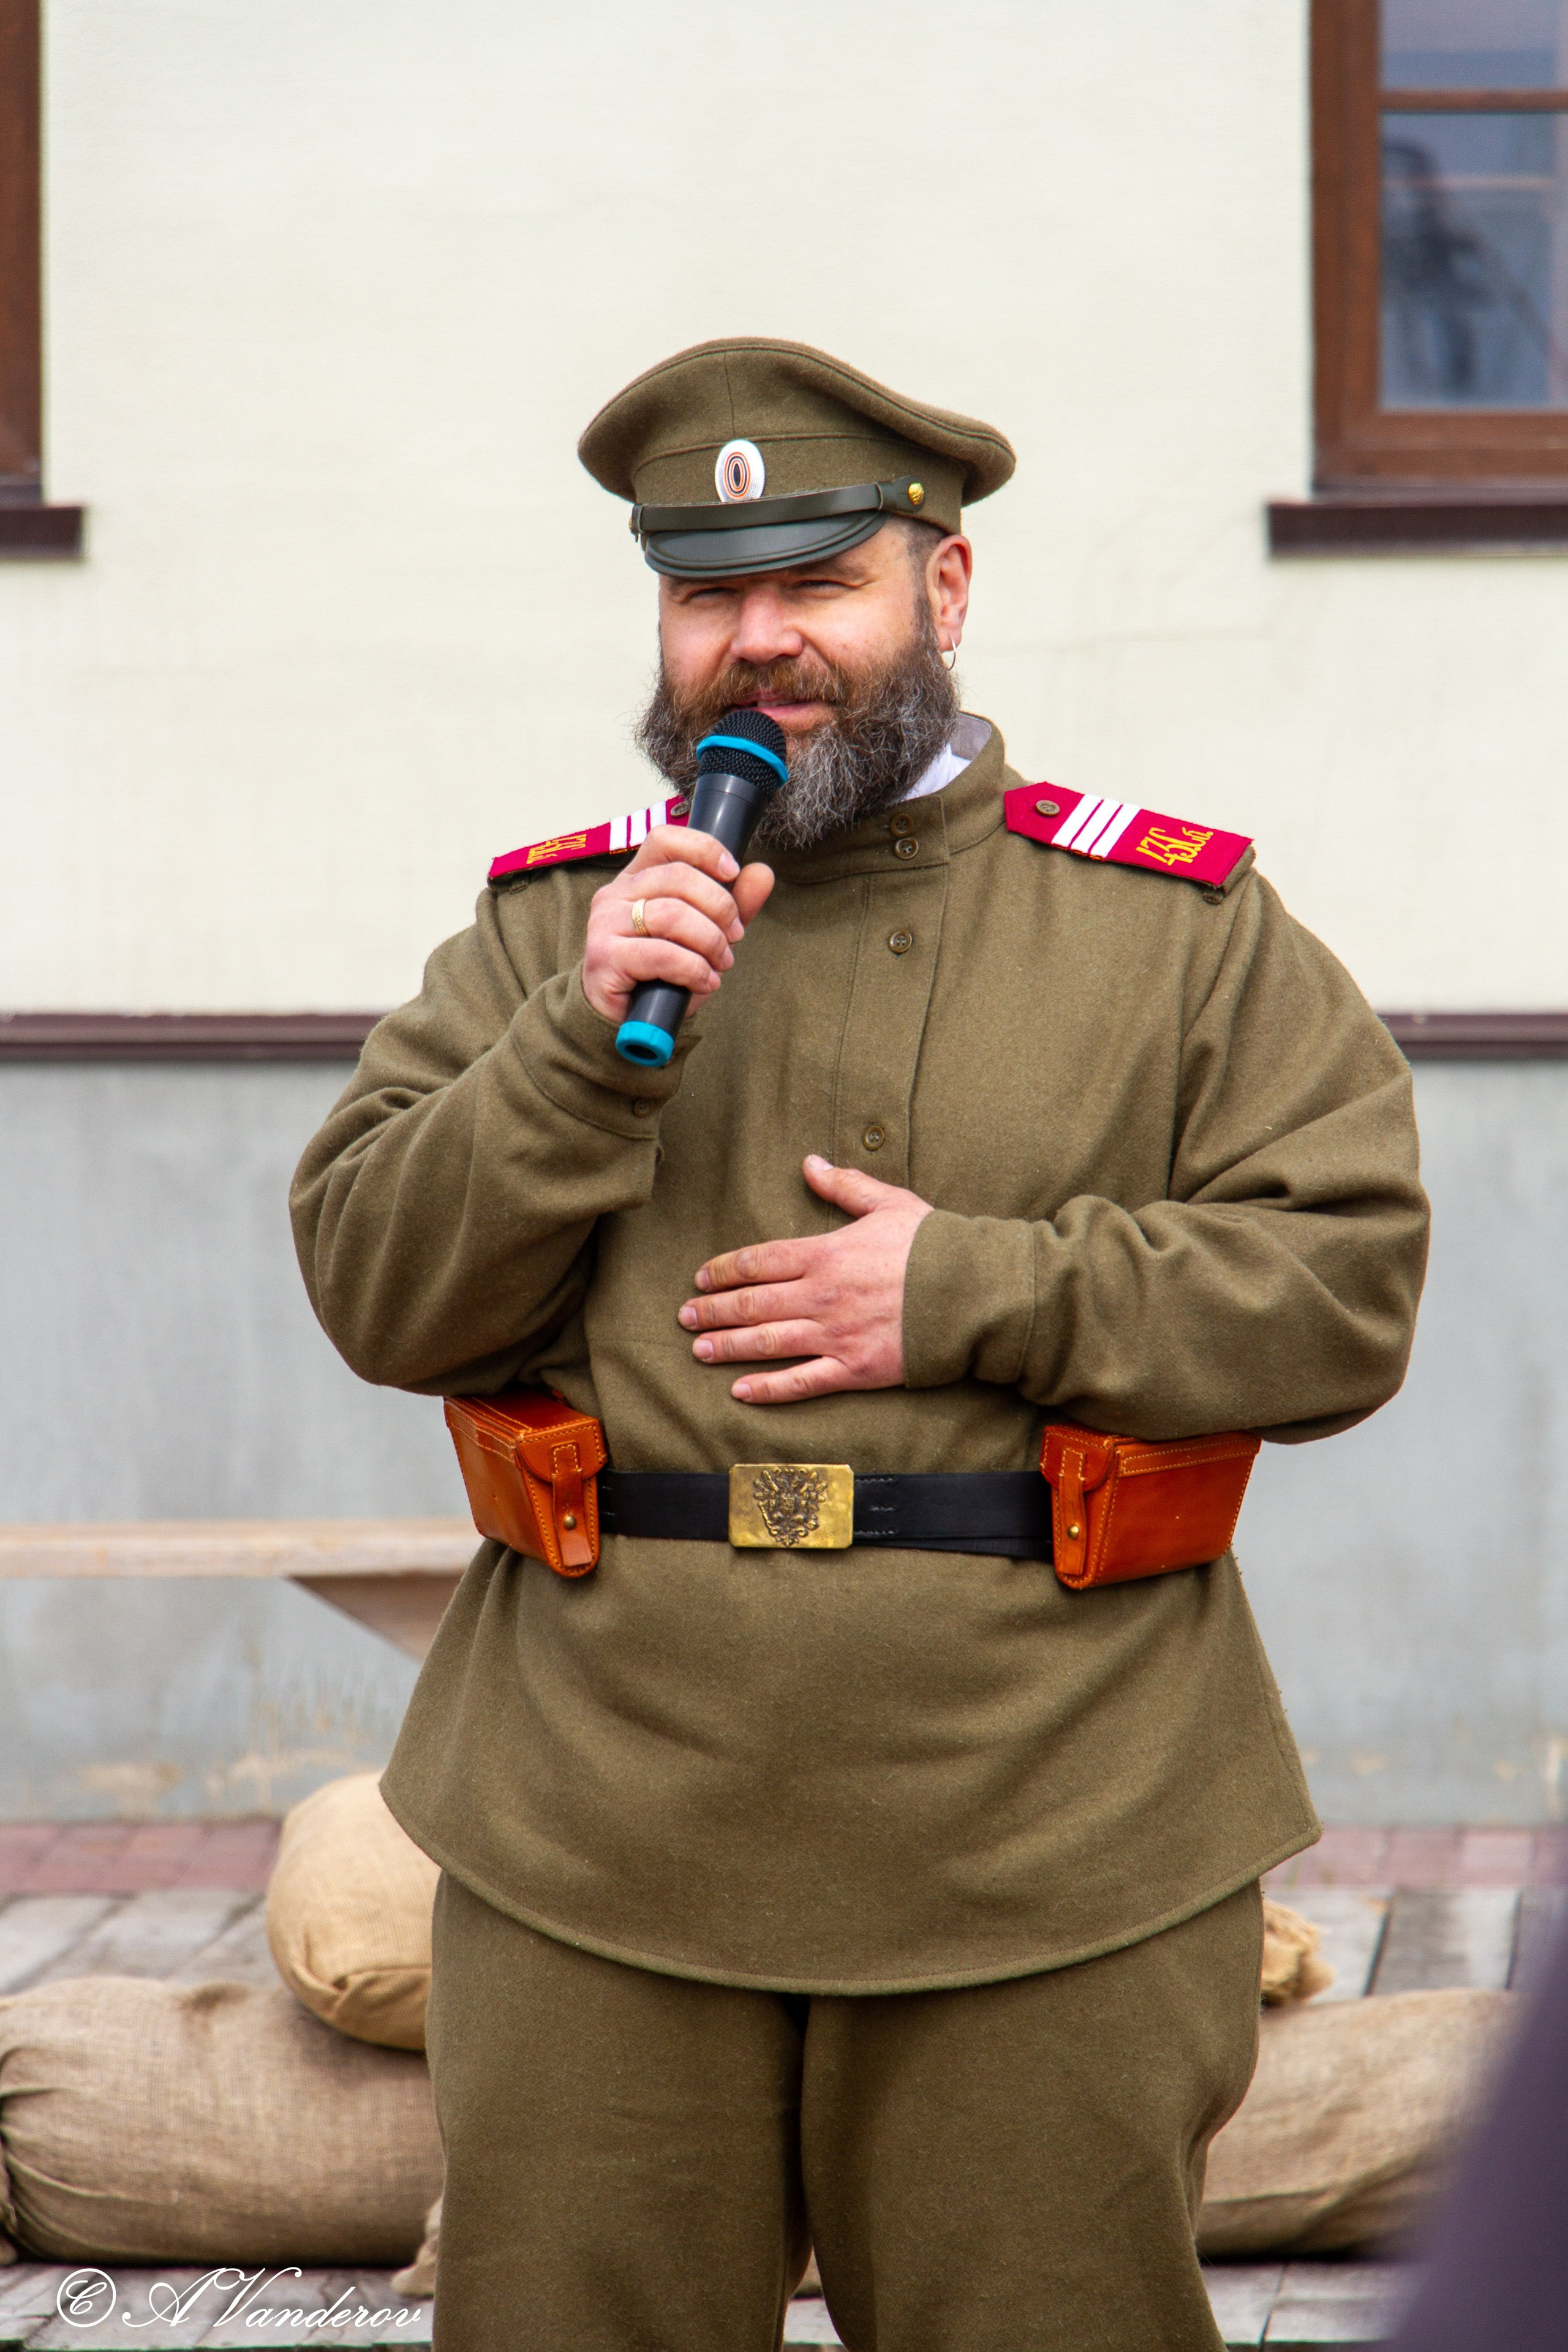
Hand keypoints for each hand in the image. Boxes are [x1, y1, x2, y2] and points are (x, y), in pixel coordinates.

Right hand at [582, 825, 774, 1025]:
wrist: (627, 1019)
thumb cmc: (664, 971)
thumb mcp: (706, 932)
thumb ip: (733, 902)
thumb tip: (763, 873)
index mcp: (637, 877)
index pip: (666, 839)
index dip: (704, 849)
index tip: (732, 873)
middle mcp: (615, 893)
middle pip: (678, 877)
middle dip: (720, 908)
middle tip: (735, 936)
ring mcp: (605, 924)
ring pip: (672, 915)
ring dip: (710, 942)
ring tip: (721, 963)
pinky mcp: (604, 957)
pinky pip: (662, 954)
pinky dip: (694, 969)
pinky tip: (704, 981)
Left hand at [678, 1156, 933, 1402]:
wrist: (975, 1293)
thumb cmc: (935, 1246)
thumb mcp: (889, 1203)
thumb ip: (844, 1186)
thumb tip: (811, 1161)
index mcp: (826, 1253)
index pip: (760, 1261)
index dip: (725, 1270)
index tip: (701, 1278)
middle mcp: (822, 1296)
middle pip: (753, 1303)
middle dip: (713, 1311)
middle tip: (685, 1316)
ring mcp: (836, 1335)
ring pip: (767, 1343)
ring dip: (728, 1347)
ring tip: (699, 1350)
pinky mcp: (855, 1369)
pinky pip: (802, 1383)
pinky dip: (769, 1389)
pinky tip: (742, 1391)